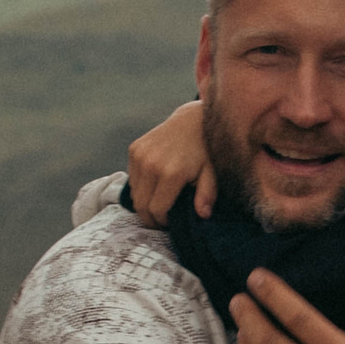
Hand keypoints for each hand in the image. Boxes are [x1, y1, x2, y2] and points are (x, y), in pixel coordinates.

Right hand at [128, 101, 215, 226]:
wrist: (192, 121)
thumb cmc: (205, 150)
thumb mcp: (212, 173)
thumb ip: (207, 195)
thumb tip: (203, 215)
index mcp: (170, 173)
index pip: (156, 210)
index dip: (162, 222)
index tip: (170, 223)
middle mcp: (150, 164)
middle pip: (141, 205)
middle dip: (150, 218)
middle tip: (161, 220)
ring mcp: (139, 155)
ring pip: (134, 193)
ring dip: (144, 203)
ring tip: (159, 203)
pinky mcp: (134, 149)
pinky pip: (132, 179)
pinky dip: (140, 187)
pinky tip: (154, 186)